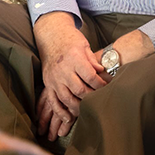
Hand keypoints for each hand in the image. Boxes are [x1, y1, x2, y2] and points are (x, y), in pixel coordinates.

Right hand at [33, 13, 109, 140]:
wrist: (51, 36)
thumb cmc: (71, 40)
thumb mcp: (84, 45)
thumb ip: (92, 60)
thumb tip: (101, 71)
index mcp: (74, 58)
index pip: (90, 76)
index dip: (100, 84)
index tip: (107, 87)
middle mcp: (62, 69)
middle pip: (79, 89)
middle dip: (91, 97)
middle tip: (99, 99)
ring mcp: (54, 78)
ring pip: (66, 98)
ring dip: (78, 106)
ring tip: (88, 109)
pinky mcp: (48, 84)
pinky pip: (53, 101)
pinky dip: (61, 111)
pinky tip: (69, 118)